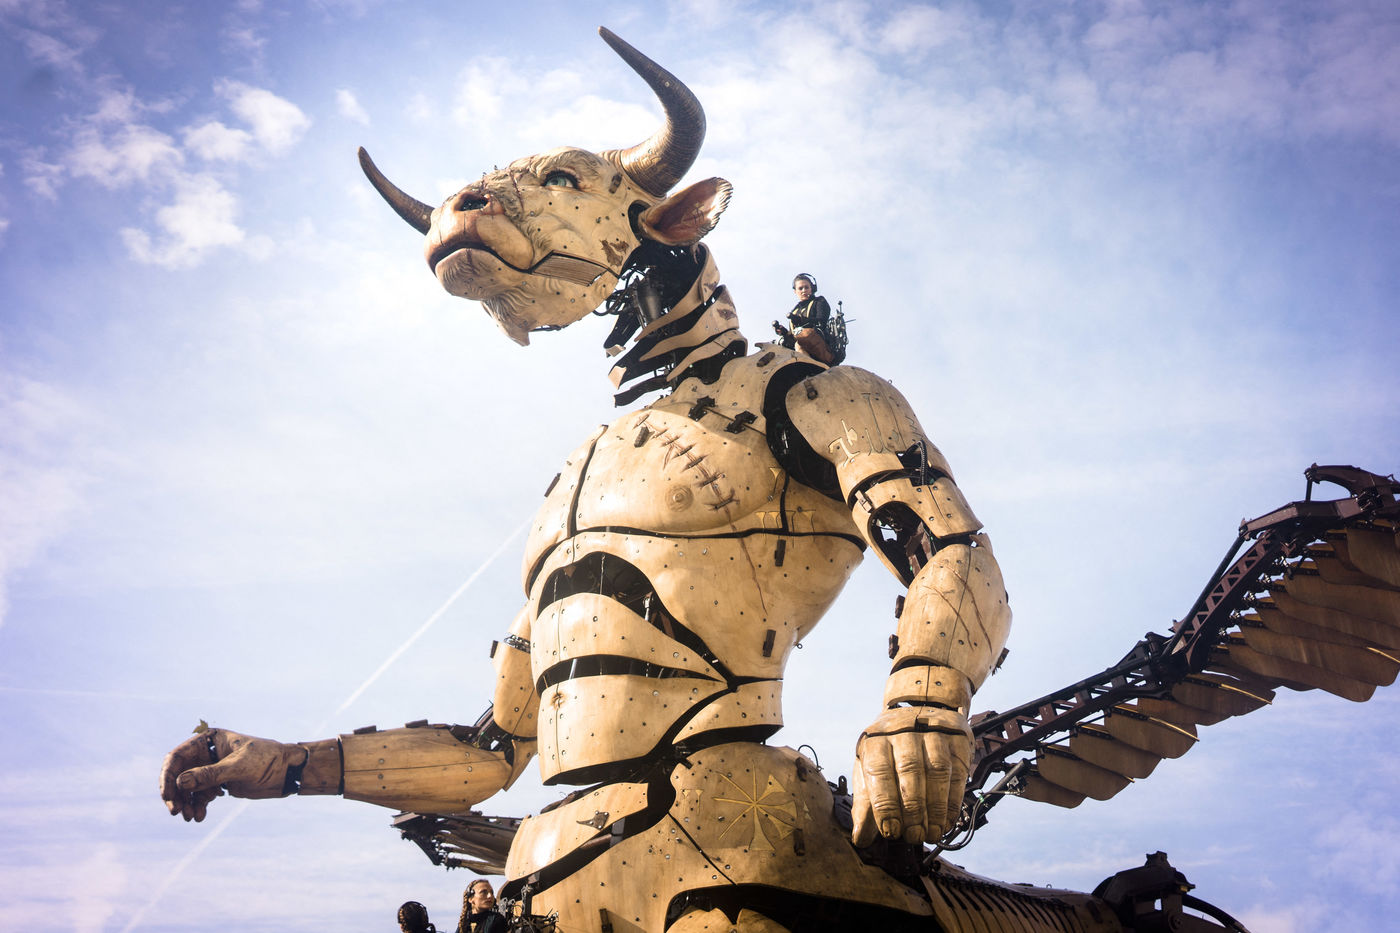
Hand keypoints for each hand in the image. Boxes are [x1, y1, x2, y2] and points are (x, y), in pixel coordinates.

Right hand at [160, 727, 305, 820]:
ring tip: (190, 817)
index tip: (168, 796)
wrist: (287, 772)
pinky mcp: (218, 783)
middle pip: (178, 774)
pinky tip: (199, 817)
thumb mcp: (239, 767)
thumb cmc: (267, 760)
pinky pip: (199, 796)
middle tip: (176, 812)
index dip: (168, 777)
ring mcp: (211, 769)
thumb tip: (181, 783)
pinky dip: (197, 806)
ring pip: (187, 788)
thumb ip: (211, 774)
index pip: (177, 757)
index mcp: (209, 740)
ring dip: (186, 803)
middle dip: (176, 794)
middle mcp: (206, 753)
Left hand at [851, 707, 971, 846]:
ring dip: (935, 809)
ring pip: (937, 772)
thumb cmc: (890, 748)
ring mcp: (932, 732)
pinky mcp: (956, 738)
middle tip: (913, 836)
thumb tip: (860, 838)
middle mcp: (904, 732)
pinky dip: (952, 801)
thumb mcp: (870, 767)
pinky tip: (947, 821)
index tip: (890, 832)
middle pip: (910, 771)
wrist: (921, 708)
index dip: (885, 805)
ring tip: (931, 833)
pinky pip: (957, 772)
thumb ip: (865, 801)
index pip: (879, 771)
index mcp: (876, 739)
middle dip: (912, 810)